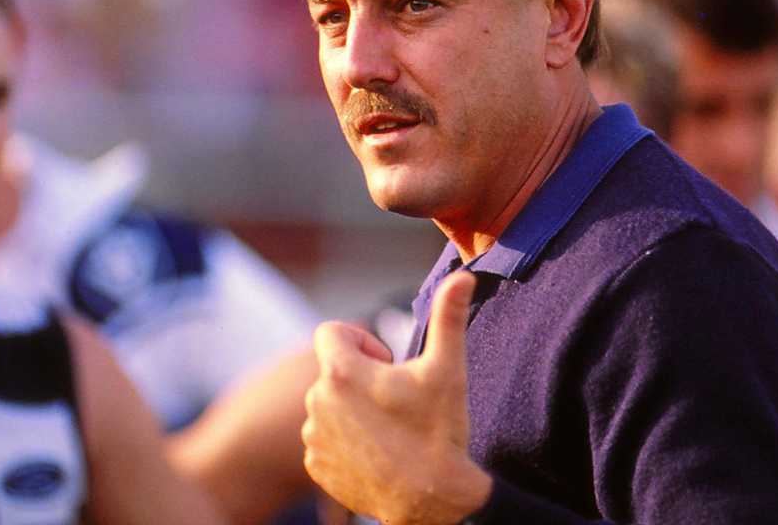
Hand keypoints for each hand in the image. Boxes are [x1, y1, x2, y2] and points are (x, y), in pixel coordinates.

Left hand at [302, 271, 492, 524]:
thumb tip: (463, 275)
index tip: (387, 363)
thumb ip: (449, 316)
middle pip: (334, 370)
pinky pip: (325, 438)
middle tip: (397, 399)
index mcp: (342, 372)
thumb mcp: (448, 369)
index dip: (361, 340)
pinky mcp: (316, 466)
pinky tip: (378, 452)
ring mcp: (314, 437)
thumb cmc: (439, 431)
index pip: (331, 331)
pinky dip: (346, 440)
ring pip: (329, 404)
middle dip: (361, 377)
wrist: (432, 501)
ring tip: (389, 429)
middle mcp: (317, 402)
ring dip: (352, 408)